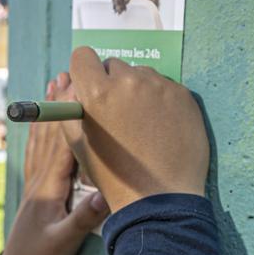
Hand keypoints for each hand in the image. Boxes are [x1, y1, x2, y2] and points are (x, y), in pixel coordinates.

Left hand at [0, 77, 109, 254]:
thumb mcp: (66, 241)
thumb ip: (84, 218)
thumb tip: (106, 194)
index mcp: (50, 186)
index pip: (64, 143)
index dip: (73, 115)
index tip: (84, 89)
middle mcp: (40, 178)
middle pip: (52, 133)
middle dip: (61, 103)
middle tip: (69, 73)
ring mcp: (36, 181)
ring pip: (43, 138)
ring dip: (49, 111)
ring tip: (55, 83)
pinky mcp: (35, 188)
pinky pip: (38, 151)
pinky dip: (41, 130)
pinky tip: (42, 119)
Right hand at [59, 47, 208, 211]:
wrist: (160, 198)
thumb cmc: (113, 174)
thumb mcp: (78, 143)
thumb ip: (69, 107)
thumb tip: (72, 86)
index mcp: (97, 92)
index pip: (83, 56)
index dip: (84, 73)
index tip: (90, 88)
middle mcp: (129, 81)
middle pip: (114, 65)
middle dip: (112, 84)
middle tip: (117, 114)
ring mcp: (160, 86)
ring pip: (141, 75)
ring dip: (138, 91)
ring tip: (142, 124)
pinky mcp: (184, 95)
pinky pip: (165, 87)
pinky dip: (161, 102)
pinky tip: (161, 128)